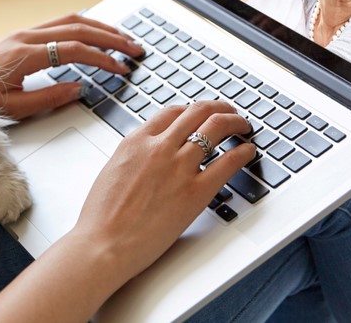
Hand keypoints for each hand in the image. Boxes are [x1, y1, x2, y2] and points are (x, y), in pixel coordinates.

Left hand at [0, 13, 143, 119]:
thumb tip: (80, 88)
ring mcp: (25, 33)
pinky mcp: (24, 35)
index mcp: (24, 54)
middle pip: (77, 29)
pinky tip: (97, 31)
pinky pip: (60, 23)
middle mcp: (26, 37)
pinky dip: (84, 25)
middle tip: (134, 48)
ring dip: (100, 28)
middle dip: (110, 37)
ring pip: (71, 21)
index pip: (72, 50)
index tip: (120, 67)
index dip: (100, 58)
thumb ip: (49, 98)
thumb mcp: (15, 108)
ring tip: (124, 38)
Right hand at [0, 101, 255, 322]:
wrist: (103, 243)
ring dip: (235, 121)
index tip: (200, 113)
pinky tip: (249, 151)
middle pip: (198, 111)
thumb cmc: (102, 216)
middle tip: (229, 111)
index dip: (192, 109)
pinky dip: (243, 152)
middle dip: (218, 107)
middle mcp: (160, 147)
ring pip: (216, 127)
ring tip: (243, 125)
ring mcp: (179, 167)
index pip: (172, 111)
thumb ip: (134, 156)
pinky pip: (228, 162)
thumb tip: (147, 154)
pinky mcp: (195, 192)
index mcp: (136, 141)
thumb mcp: (112, 170)